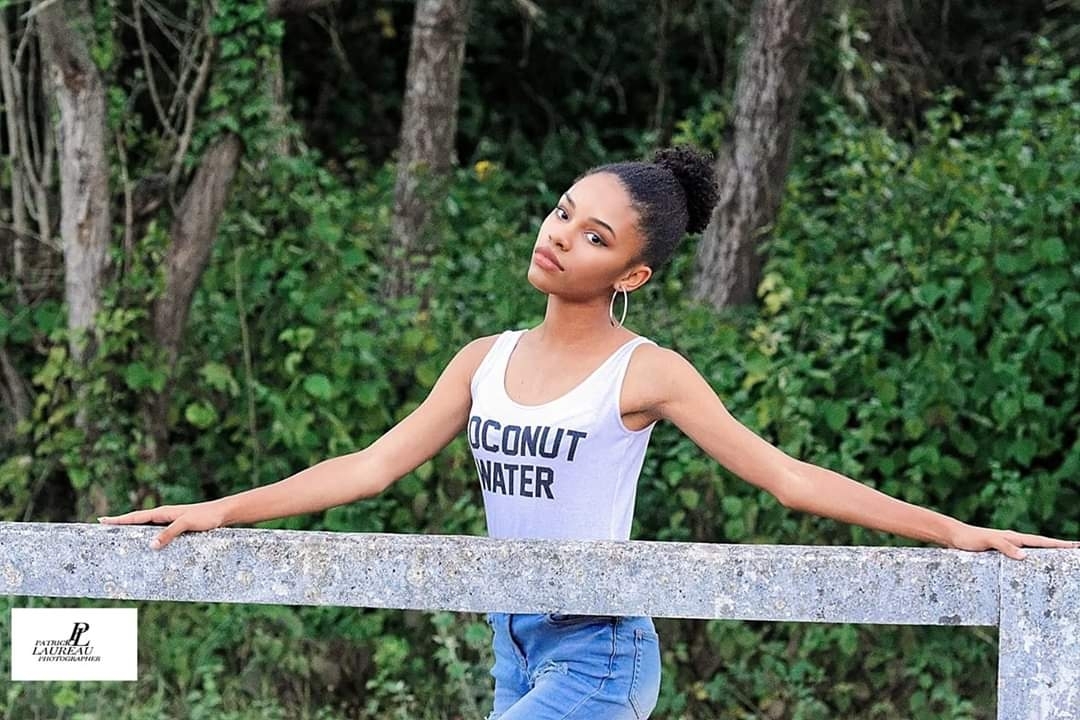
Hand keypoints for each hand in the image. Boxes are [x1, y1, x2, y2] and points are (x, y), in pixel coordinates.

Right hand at [97, 500, 228, 549]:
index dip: (118, 520)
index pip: (136, 517)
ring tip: (119, 536)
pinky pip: (157, 531)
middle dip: (121, 524)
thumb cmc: (207, 516)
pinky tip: (147, 543)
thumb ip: (169, 533)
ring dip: (133, 529)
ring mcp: (170, 520)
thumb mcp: (187, 524)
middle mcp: (164, 515)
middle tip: (104, 527)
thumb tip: (151, 545)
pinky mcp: (178, 526)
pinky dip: (147, 535)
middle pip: (137, 520)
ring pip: (146, 526)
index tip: (101, 521)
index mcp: (163, 512)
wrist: (223, 513)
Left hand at [948, 522, 1079, 559]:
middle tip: (1076, 553)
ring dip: (1046, 557)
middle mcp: (1013, 542)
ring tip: (1061, 563)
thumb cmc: (969, 538)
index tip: (1076, 546)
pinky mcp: (999, 555)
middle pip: (1041, 546)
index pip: (1042, 542)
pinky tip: (1032, 572)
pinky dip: (1030, 564)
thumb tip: (1025, 556)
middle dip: (1059, 550)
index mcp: (1014, 538)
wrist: (953, 537)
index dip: (1059, 544)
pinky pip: (1020, 560)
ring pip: (1032, 553)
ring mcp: (1007, 548)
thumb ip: (1004, 546)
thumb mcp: (986, 541)